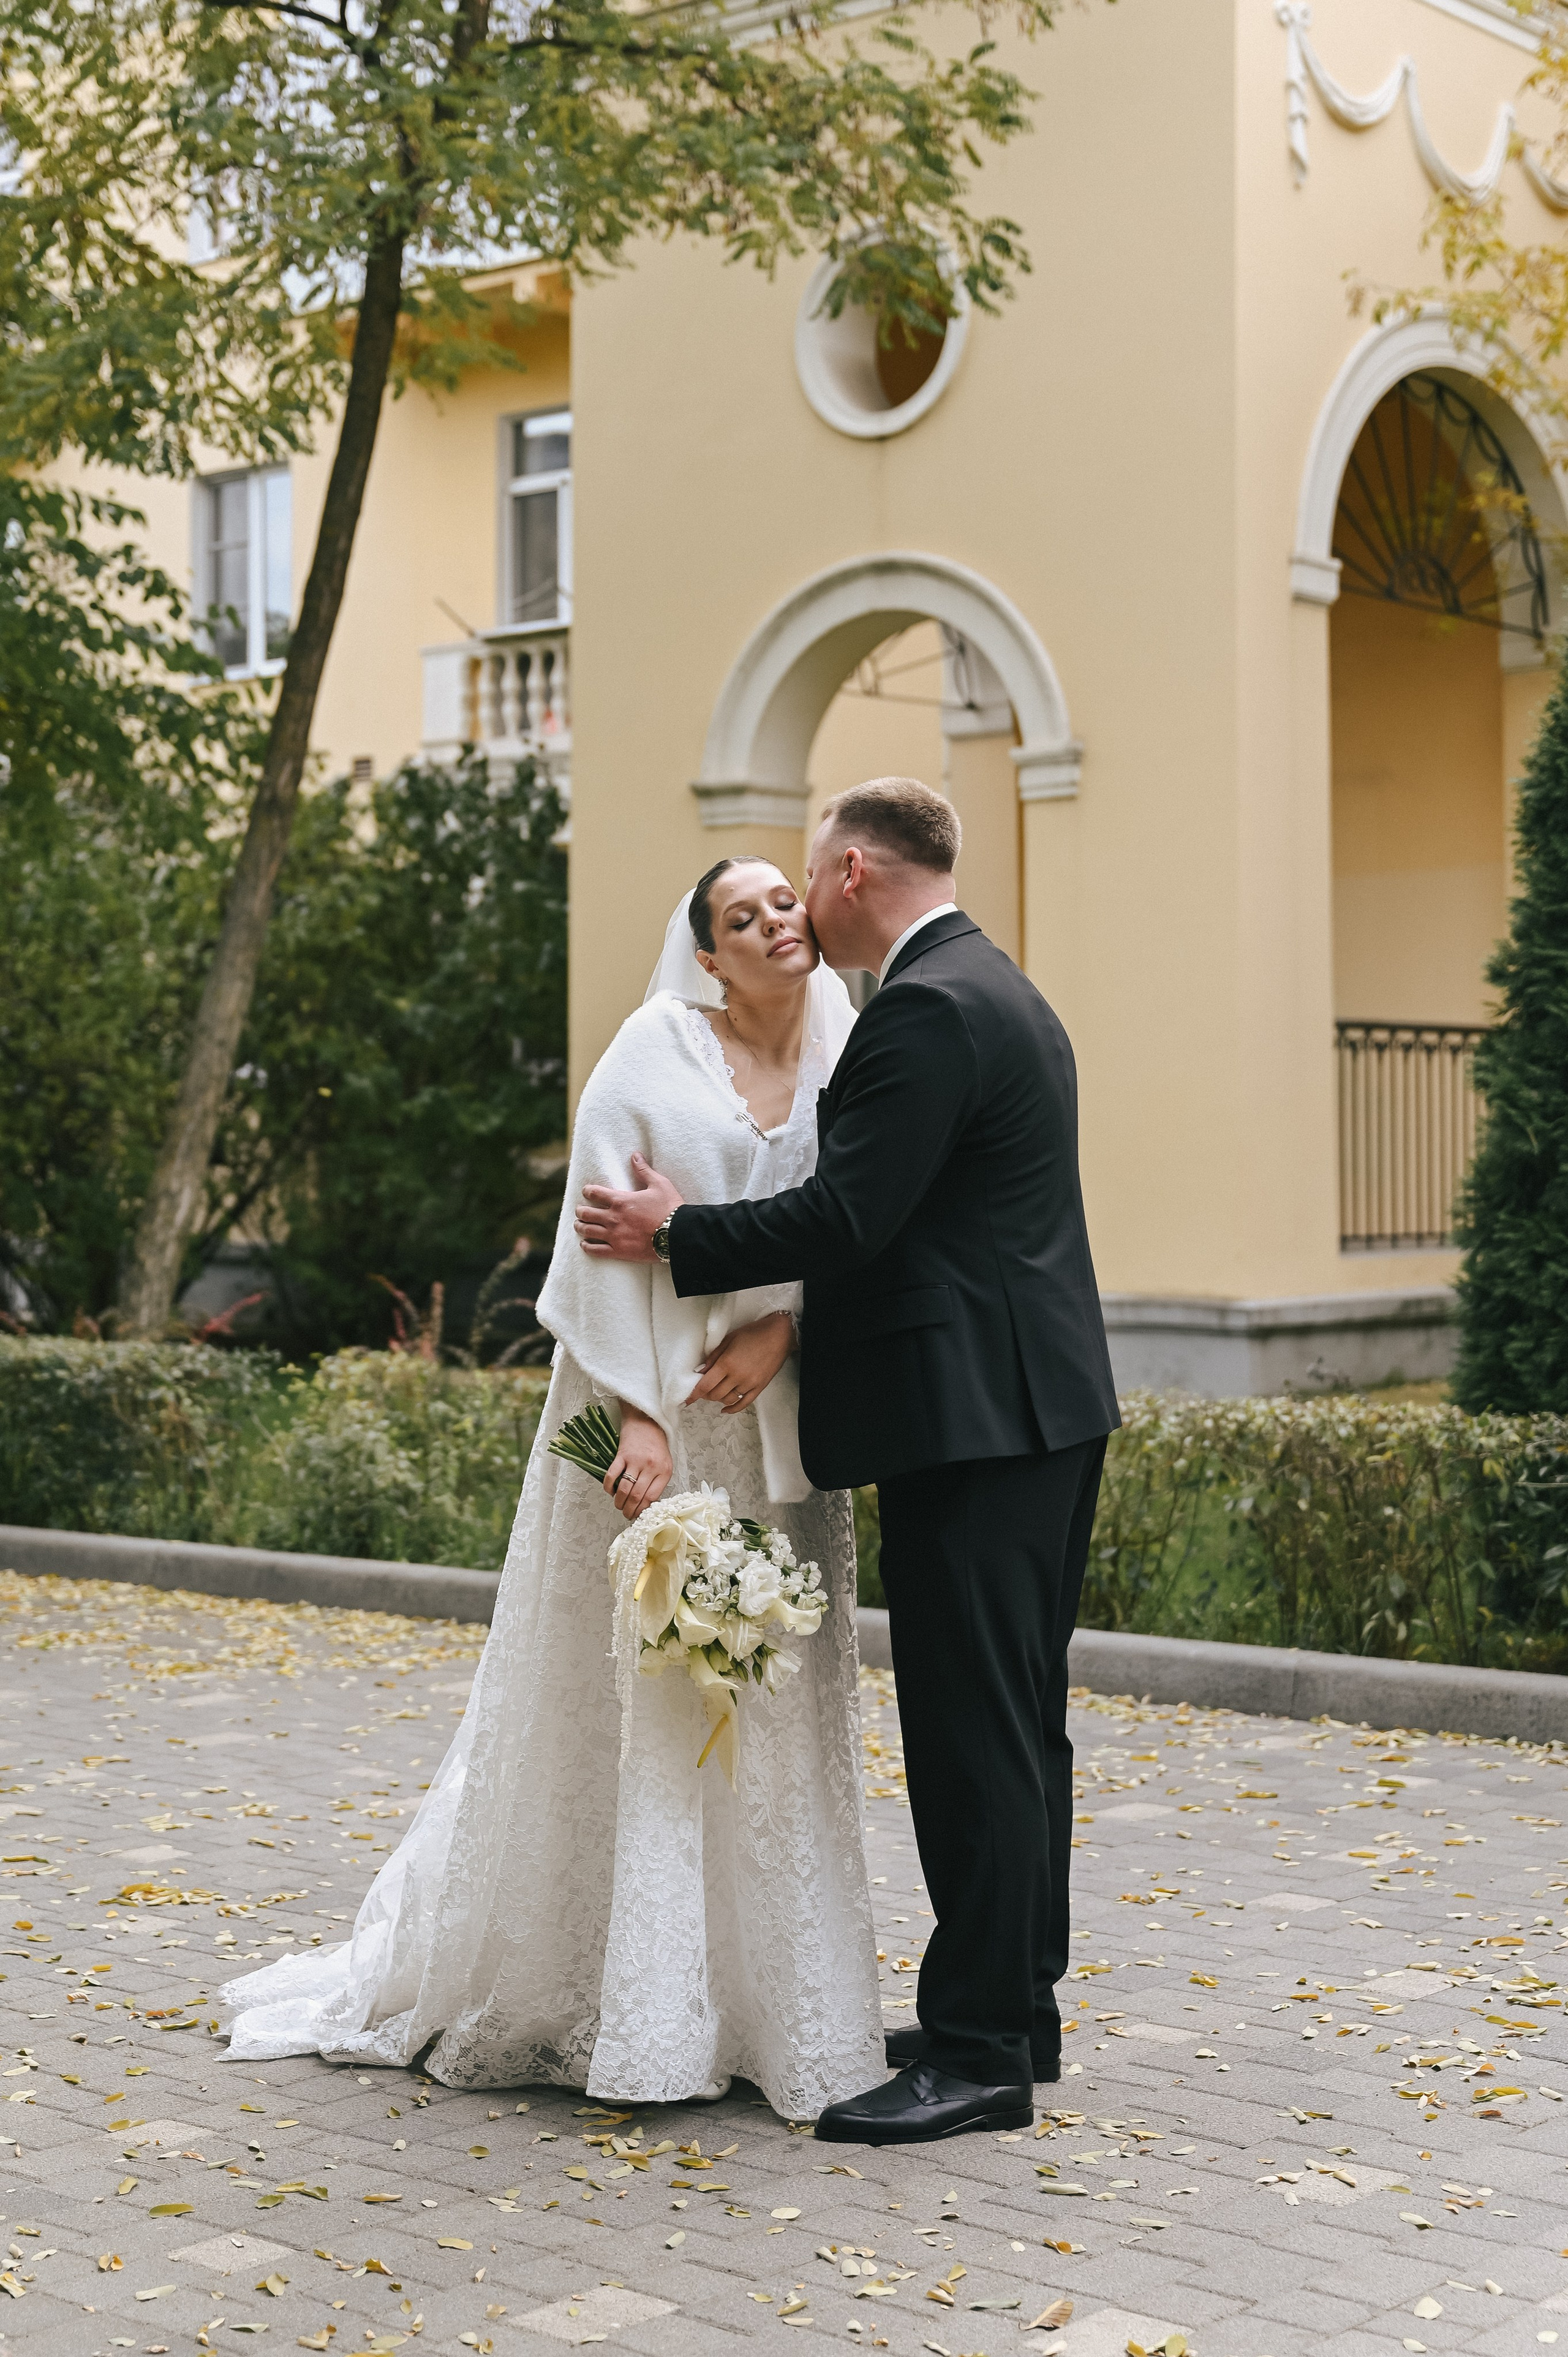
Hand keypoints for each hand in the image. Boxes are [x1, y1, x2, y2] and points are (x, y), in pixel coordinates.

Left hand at [576, 1153, 684, 1261]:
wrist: (678, 1235)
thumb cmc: (670, 1208)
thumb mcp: (659, 1184)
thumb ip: (643, 1170)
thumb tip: (635, 1155)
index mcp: (620, 1200)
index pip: (594, 1193)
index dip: (587, 1191)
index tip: (586, 1192)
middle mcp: (613, 1217)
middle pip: (586, 1213)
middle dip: (580, 1211)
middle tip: (580, 1210)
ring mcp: (614, 1236)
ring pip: (587, 1231)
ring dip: (580, 1227)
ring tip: (578, 1225)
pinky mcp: (619, 1251)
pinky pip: (595, 1250)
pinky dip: (586, 1247)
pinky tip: (584, 1245)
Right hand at [605, 1403, 672, 1519]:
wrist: (647, 1420)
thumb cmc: (657, 1443)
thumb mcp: (665, 1462)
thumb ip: (658, 1481)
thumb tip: (647, 1503)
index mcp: (664, 1470)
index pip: (652, 1498)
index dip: (642, 1510)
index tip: (638, 1516)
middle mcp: (651, 1466)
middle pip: (637, 1496)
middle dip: (629, 1510)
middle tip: (626, 1515)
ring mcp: (635, 1460)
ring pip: (624, 1489)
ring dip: (619, 1502)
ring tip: (618, 1506)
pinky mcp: (622, 1454)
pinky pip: (612, 1475)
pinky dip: (608, 1487)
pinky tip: (610, 1491)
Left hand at [686, 1311, 795, 1414]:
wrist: (779, 1335)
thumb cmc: (753, 1333)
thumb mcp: (728, 1339)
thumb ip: (713, 1357)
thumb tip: (700, 1371)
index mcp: (727, 1363)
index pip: (705, 1385)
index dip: (693, 1394)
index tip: (686, 1400)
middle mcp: (738, 1376)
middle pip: (715, 1394)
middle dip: (705, 1394)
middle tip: (703, 1389)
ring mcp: (749, 1384)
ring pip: (728, 1400)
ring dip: (718, 1398)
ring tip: (715, 1392)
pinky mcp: (759, 1387)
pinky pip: (744, 1403)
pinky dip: (733, 1408)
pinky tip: (725, 1409)